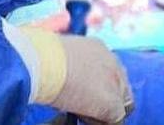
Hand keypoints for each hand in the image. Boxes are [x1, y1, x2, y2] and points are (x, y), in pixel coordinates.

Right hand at [14, 29, 132, 123]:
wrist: (42, 60)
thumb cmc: (42, 56)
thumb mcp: (61, 55)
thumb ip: (73, 63)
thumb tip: (70, 75)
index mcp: (98, 47)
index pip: (110, 70)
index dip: (99, 85)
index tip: (86, 92)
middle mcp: (112, 61)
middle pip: (121, 87)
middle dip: (106, 97)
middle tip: (86, 106)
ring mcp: (115, 82)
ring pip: (120, 104)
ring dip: (104, 110)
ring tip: (80, 110)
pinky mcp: (112, 103)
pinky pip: (115, 120)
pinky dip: (99, 121)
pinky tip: (81, 116)